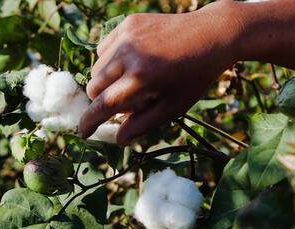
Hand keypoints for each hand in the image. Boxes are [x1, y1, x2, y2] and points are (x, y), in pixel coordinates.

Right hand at [79, 1, 240, 144]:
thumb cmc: (194, 76)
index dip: (90, 121)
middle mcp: (129, 55)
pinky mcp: (128, 23)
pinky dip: (112, 60)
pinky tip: (133, 61)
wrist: (211, 35)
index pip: (104, 104)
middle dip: (103, 99)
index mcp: (142, 79)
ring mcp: (127, 35)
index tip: (83, 131)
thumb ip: (143, 124)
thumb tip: (119, 140)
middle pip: (94, 86)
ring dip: (107, 80)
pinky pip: (105, 48)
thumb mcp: (174, 106)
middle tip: (125, 101)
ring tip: (132, 80)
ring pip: (97, 67)